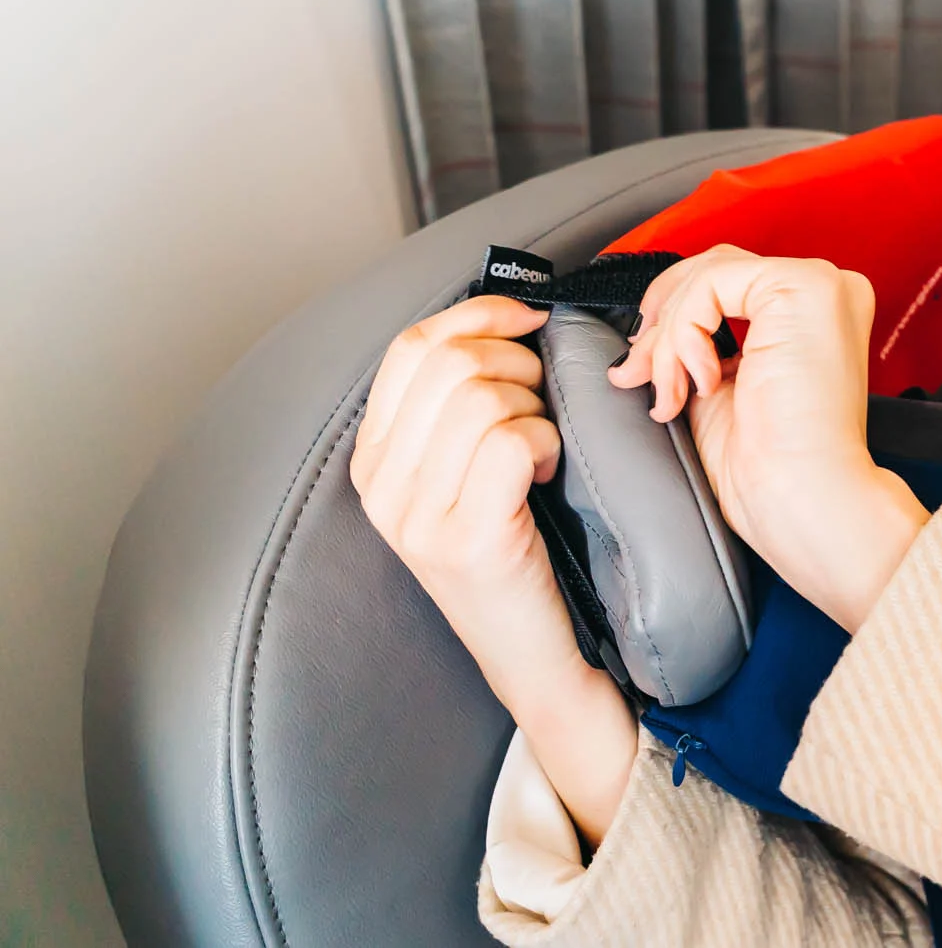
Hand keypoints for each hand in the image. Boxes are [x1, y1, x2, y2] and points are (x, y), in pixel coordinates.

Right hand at [352, 295, 633, 845]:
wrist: (533, 650)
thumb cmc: (517, 545)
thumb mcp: (464, 469)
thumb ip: (460, 403)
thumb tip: (506, 316)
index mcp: (373, 459)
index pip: (411, 346)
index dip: (477, 313)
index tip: (528, 317)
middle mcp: (381, 486)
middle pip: (449, 362)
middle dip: (516, 360)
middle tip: (543, 400)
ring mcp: (417, 515)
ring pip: (482, 396)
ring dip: (536, 404)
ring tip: (543, 445)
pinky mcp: (467, 538)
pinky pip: (510, 441)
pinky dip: (546, 440)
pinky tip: (548, 472)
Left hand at [611, 246, 928, 631]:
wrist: (802, 497)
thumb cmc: (773, 465)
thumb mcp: (722, 384)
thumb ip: (699, 342)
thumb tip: (645, 327)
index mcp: (814, 316)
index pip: (729, 283)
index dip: (676, 317)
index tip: (648, 363)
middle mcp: (826, 292)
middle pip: (714, 269)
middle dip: (663, 322)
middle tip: (640, 372)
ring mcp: (820, 284)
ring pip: (706, 275)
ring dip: (670, 338)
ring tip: (672, 392)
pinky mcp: (803, 286)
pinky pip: (710, 284)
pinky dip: (686, 334)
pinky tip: (702, 382)